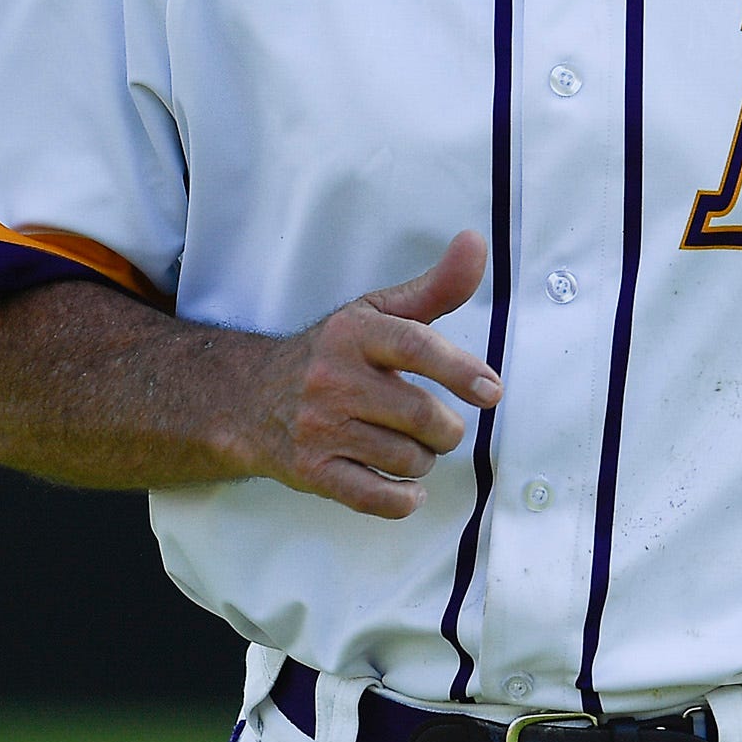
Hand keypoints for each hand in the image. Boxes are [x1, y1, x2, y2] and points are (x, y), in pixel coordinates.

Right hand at [248, 231, 503, 518]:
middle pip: (420, 415)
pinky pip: (374, 497)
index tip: (491, 391)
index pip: (416, 346)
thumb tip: (476, 243)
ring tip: (413, 448)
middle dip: (446, 429)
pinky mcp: (313, 471)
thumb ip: (434, 286)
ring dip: (424, 460)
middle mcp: (333, 380)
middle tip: (442, 427)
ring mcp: (320, 428)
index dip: (461, 370)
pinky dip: (402, 499)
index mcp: (354, 335)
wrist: (250, 399)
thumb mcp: (375, 313)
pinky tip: (407, 488)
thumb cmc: (330, 354)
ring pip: (406, 459)